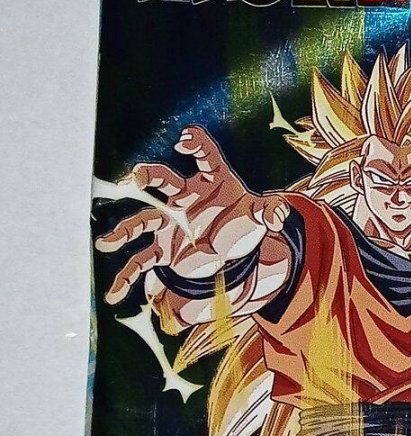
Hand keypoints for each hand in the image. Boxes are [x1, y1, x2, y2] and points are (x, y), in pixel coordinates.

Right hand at [96, 125, 288, 303]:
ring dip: (125, 230)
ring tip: (107, 243)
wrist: (231, 249)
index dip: (195, 144)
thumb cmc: (243, 221)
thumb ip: (269, 212)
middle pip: (164, 180)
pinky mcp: (164, 248)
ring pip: (144, 219)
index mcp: (211, 180)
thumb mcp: (259, 215)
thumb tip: (277, 214)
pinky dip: (128, 277)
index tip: (185, 141)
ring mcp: (171, 222)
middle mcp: (184, 196)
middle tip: (138, 177)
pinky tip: (114, 294)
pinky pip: (142, 260)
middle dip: (150, 176)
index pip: (205, 155)